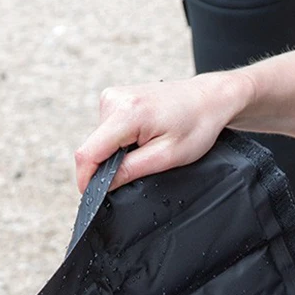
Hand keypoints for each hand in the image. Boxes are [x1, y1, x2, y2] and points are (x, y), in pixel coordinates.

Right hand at [74, 72, 249, 192]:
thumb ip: (132, 170)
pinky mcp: (116, 98)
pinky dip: (123, 142)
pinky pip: (109, 130)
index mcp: (125, 114)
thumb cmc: (196, 126)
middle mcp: (113, 100)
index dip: (86, 179)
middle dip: (110, 166)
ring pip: (102, 140)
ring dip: (119, 153)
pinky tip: (146, 138)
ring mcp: (112, 96)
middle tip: (142, 168)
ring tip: (150, 148)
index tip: (92, 198)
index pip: (88, 153)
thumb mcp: (167, 156)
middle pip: (94, 148)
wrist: (208, 99)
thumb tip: (105, 184)